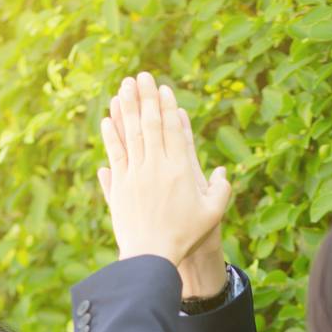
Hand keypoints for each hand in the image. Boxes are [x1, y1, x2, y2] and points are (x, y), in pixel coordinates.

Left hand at [97, 72, 231, 267]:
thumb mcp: (212, 215)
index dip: (168, 106)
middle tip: (141, 75)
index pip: (174, 130)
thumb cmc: (185, 237)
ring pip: (130, 134)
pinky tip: (107, 119)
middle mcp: (156, 166)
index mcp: (180, 170)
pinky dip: (111, 135)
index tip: (163, 89)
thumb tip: (223, 172)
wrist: (151, 256)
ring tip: (123, 87)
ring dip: (126, 108)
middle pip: (150, 124)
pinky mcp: (120, 185)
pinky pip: (115, 154)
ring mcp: (135, 174)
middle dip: (145, 97)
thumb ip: (221, 191)